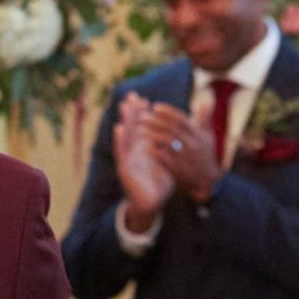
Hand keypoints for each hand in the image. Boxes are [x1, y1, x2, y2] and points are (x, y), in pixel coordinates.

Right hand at [113, 94, 173, 225]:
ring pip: (125, 136)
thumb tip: (179, 135)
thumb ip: (170, 147)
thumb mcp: (167, 160)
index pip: (143, 127)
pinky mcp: (125, 168)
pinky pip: (121, 151)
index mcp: (144, 148)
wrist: (152, 202)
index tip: (145, 100)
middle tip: (132, 95)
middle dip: (132, 111)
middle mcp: (134, 151)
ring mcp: (128, 158)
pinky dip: (120, 139)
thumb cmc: (159, 182)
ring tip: (124, 106)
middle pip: (132, 127)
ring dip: (125, 120)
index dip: (143, 114)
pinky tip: (119, 127)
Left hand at [146, 101, 221, 201]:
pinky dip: (153, 151)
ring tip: (139, 129)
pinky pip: (163, 158)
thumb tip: (206, 101)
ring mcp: (184, 157)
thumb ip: (205, 119)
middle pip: (171, 129)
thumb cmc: (205, 155)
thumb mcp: (208, 136)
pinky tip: (143, 146)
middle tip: (141, 116)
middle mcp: (191, 144)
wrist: (206, 181)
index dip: (168, 112)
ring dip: (152, 134)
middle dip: (156, 121)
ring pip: (166, 142)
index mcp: (198, 134)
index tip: (155, 106)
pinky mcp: (177, 169)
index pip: (182, 119)